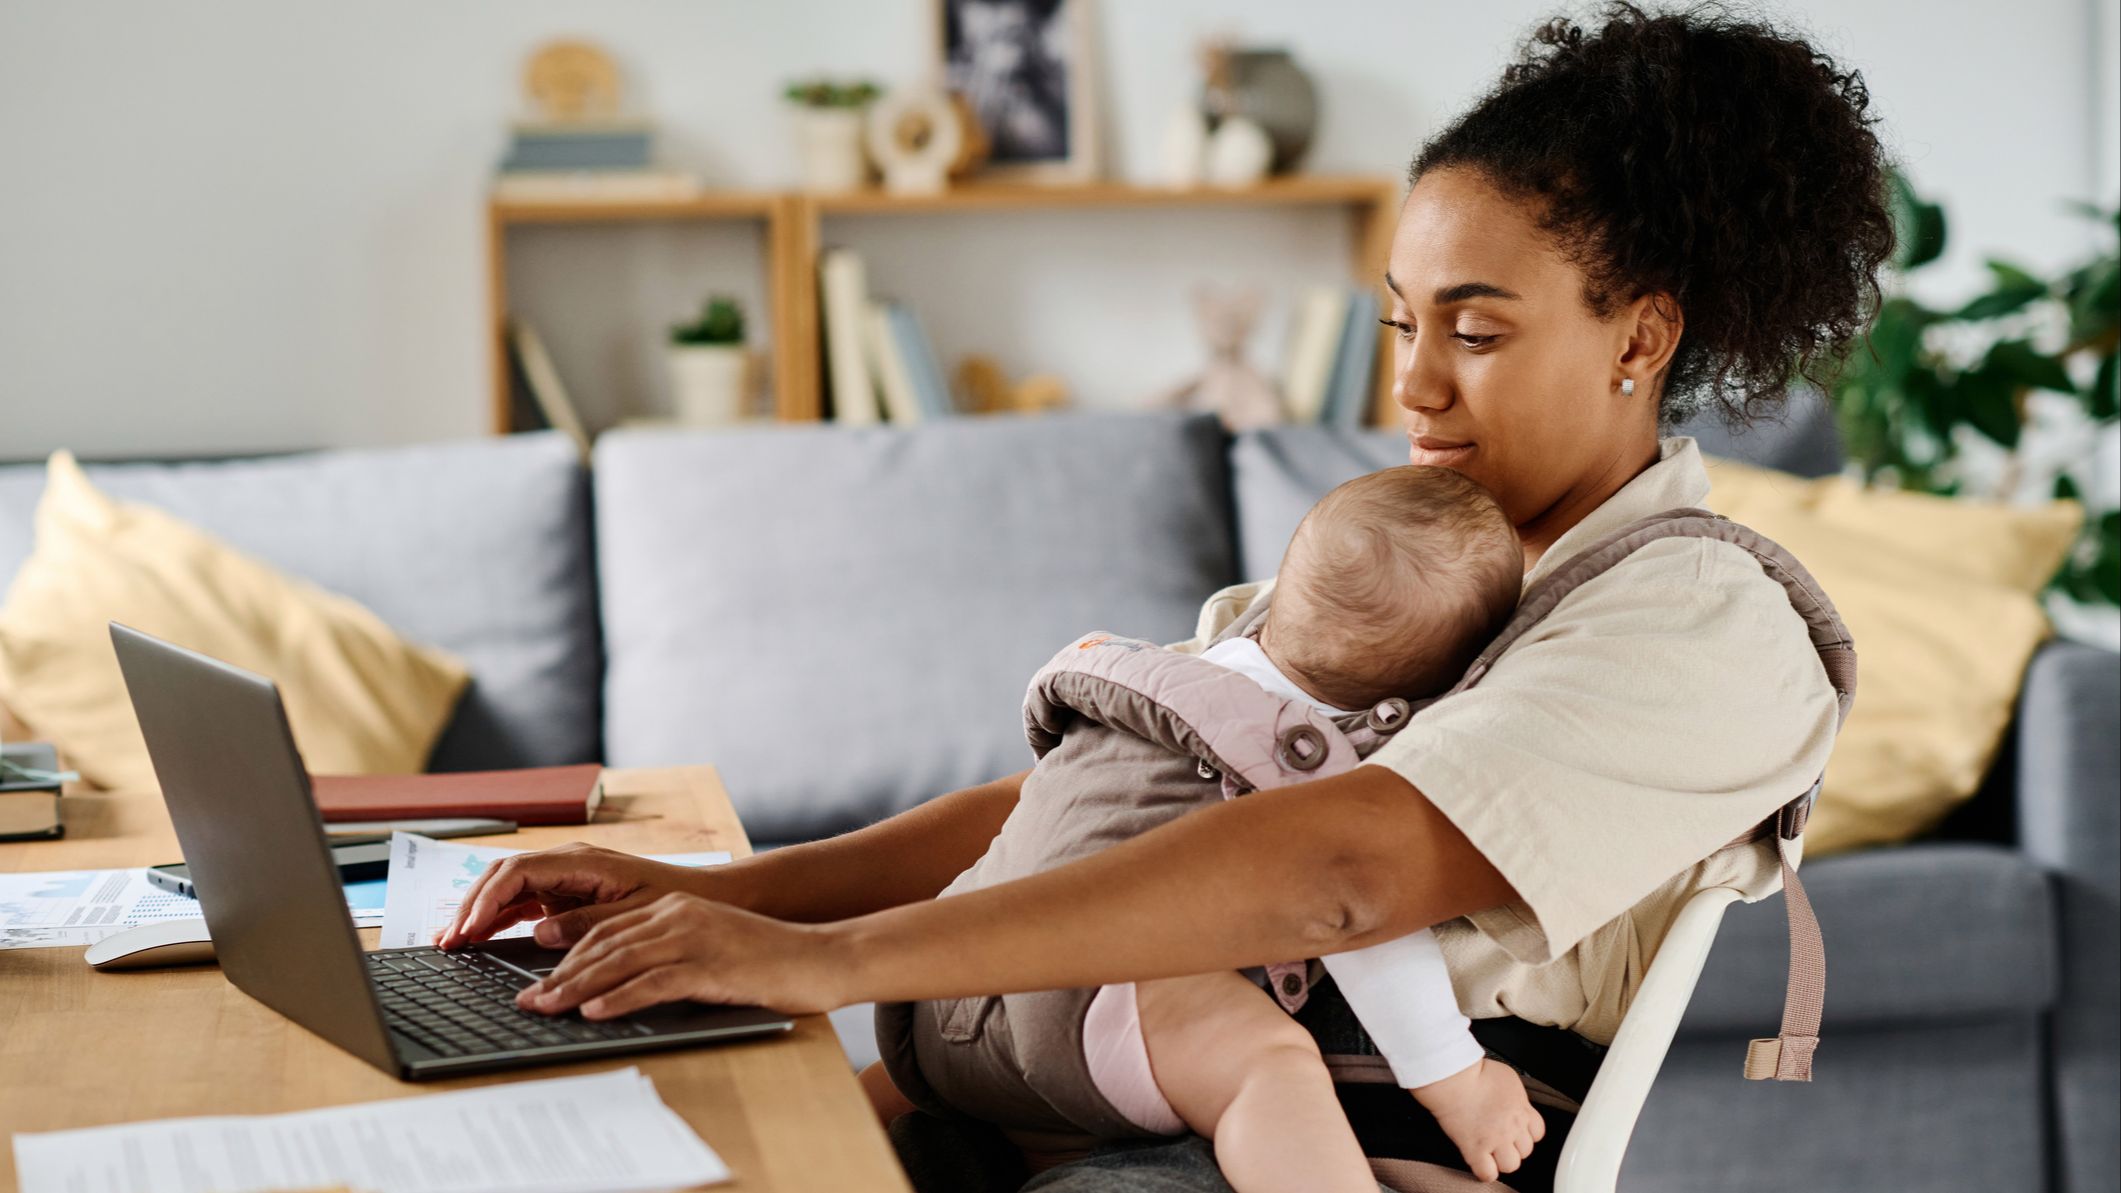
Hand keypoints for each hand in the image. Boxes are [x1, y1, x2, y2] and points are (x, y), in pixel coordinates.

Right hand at [436, 842, 714, 948]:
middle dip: (471, 905)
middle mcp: (567, 863)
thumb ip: (587, 922)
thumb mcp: (633, 915)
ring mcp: (563, 877)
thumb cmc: (672, 901)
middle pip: (503, 876)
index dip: (487, 900)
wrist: (700, 897)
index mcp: (582, 861)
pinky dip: (497, 919)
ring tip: (451, 942)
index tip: (468, 929)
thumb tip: (540, 931)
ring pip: (507, 888)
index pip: (518, 872)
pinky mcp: (564, 893)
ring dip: (478, 912)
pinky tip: (477, 938)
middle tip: (447, 941)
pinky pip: (521, 902)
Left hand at [515, 891, 852, 1017]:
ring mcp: (695, 937)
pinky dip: (619, 997)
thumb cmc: (769, 959)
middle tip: (527, 1000)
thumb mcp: (712, 947)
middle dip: (560, 975)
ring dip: (577, 987)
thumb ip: (670, 955)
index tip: (540, 982)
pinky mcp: (711, 964)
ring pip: (620, 961)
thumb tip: (624, 982)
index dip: (568, 957)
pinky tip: (595, 1012)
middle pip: (604, 944)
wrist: (822, 956)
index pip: (606, 931)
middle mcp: (679, 916)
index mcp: (675, 908)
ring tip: (546, 1008)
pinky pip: (654, 981)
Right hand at [1409, 1058, 1545, 1183]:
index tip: (1516, 1131)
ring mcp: (1495, 1141)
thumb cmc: (1475, 1072)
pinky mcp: (1476, 1150)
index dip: (1526, 1133)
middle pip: (1525, 1151)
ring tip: (1490, 1152)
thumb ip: (1515, 1095)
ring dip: (1502, 1160)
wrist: (1455, 1080)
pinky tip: (1479, 1162)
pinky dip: (1485, 1172)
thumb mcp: (1507, 1077)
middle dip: (1514, 1146)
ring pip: (1511, 1165)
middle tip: (1500, 1139)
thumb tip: (1513, 1100)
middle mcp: (1513, 1128)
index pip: (1537, 1132)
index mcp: (1522, 1109)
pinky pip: (1487, 1174)